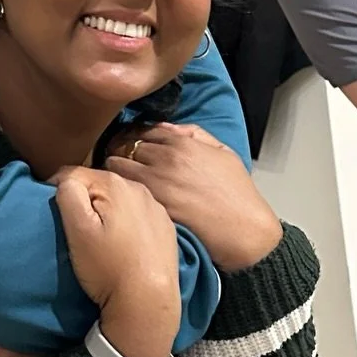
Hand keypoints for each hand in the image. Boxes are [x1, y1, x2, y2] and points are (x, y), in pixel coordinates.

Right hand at [55, 166, 180, 356]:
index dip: (56, 189)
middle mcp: (139, 188)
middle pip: (99, 184)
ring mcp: (156, 207)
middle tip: (76, 227)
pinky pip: (139, 215)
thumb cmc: (107, 266)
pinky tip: (125, 244)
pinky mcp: (167, 226)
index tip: (52, 212)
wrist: (148, 301)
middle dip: (85, 199)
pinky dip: (128, 222)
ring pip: (120, 199)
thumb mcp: (78, 229)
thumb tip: (65, 180)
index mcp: (114, 183)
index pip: (73, 173)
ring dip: (107, 210)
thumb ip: (68, 194)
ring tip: (101, 236)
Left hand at [106, 124, 282, 271]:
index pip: (141, 130)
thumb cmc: (238, 193)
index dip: (130, 137)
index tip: (125, 145)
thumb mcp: (223, 152)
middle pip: (123, 146)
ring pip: (115, 167)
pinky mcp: (151, 206)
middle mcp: (165, 159)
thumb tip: (166, 127)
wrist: (245, 229)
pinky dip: (116, 190)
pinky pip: (122, 191)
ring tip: (112, 179)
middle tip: (112, 162)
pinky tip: (118, 196)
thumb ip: (195, 134)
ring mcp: (156, 183)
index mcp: (182, 143)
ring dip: (111, 171)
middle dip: (116, 152)